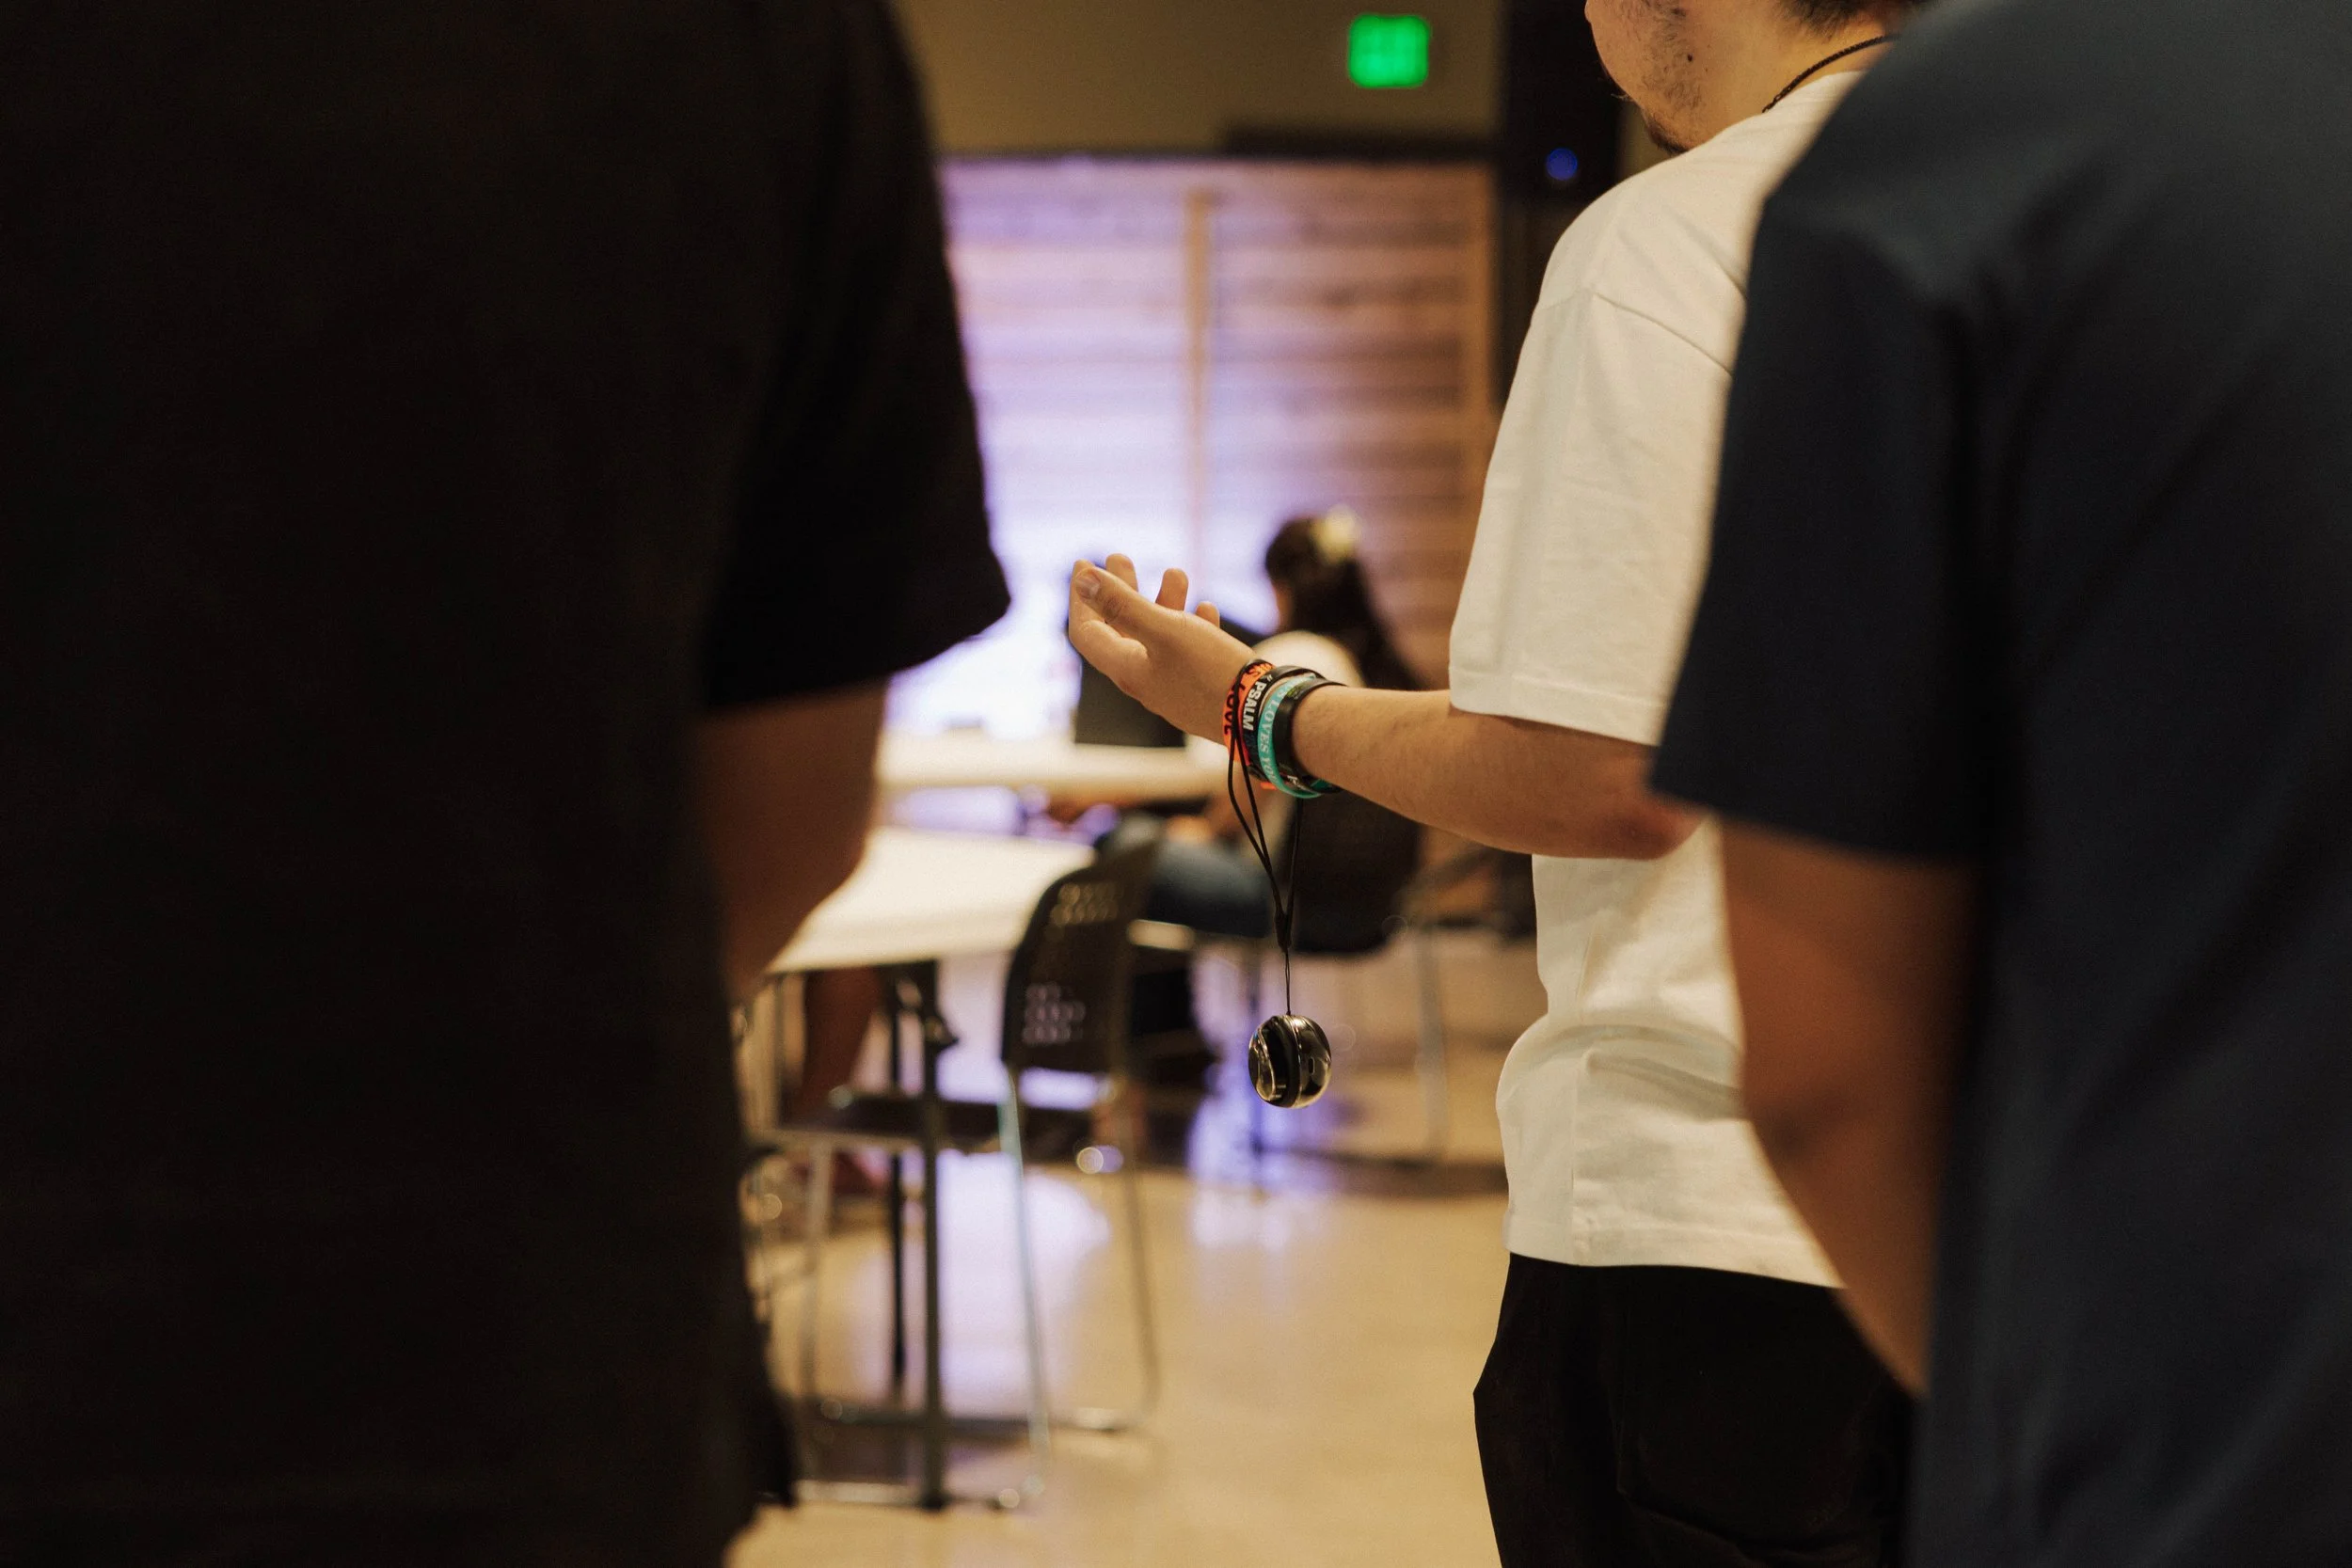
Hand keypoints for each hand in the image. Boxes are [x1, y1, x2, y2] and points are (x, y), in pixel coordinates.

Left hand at [1069, 555, 1256, 741]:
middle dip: (1118, 591)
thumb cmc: (1210, 671)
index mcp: (1127, 668)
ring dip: (1161, 601)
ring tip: (1176, 572)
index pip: (1086, 632)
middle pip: (1119, 630)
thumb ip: (1123, 604)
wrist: (1262, 714)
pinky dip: (1189, 625)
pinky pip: (1186, 652)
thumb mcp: (1165, 630)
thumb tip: (1083, 578)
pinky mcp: (1200, 688)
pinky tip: (1206, 608)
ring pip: (1156, 637)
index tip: (1082, 563)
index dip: (1080, 598)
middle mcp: (1144, 680)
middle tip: (1119, 557)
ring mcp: (1173, 686)